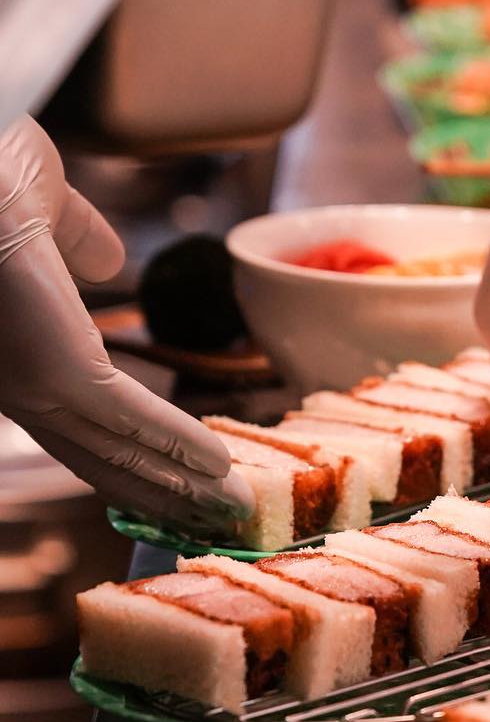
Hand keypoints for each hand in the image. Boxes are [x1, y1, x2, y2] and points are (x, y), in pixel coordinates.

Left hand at [0, 116, 251, 529]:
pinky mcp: (60, 374)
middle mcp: (15, 386)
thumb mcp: (40, 201)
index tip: (183, 480)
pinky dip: (181, 446)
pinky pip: (133, 421)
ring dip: (185, 488)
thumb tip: (106, 261)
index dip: (138, 457)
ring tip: (234, 508)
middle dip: (168, 495)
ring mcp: (34, 385)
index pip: (82, 425)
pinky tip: (222, 464)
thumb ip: (75, 236)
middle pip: (104, 459)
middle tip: (219, 519)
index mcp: (10, 355)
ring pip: (121, 454)